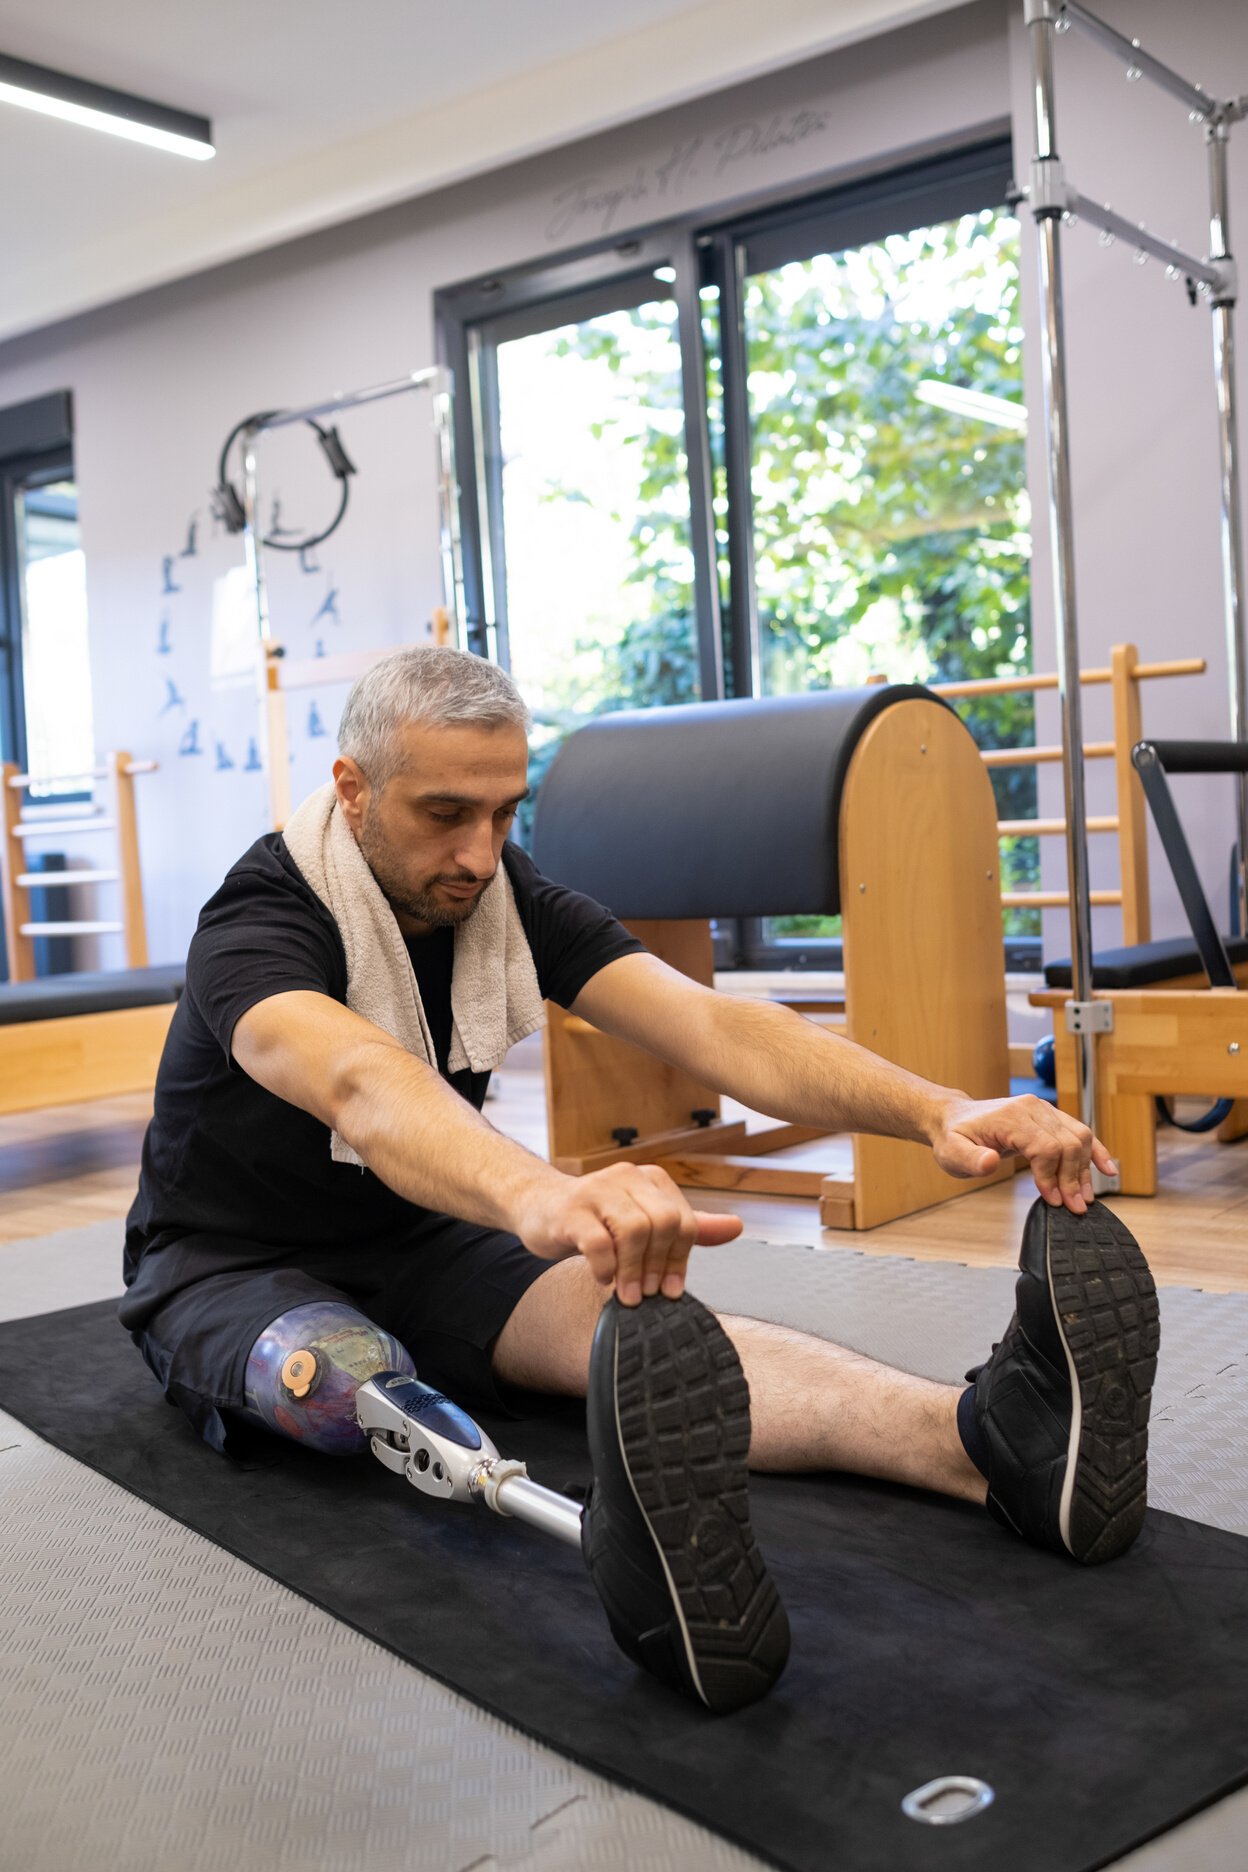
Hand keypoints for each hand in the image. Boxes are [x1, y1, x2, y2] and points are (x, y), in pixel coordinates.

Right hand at [513, 1163, 742, 1303]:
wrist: (539, 1206)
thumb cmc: (597, 1218)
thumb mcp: (645, 1220)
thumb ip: (688, 1227)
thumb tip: (736, 1227)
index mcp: (650, 1180)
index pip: (683, 1221)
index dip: (680, 1260)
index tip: (670, 1290)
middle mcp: (627, 1177)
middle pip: (664, 1223)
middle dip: (659, 1265)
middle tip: (648, 1295)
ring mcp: (597, 1190)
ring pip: (634, 1230)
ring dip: (633, 1271)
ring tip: (627, 1294)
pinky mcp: (570, 1210)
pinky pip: (597, 1242)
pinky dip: (605, 1268)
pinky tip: (602, 1278)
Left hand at [930, 1094, 1116, 1214]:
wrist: (955, 1118)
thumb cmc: (954, 1137)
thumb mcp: (952, 1153)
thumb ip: (970, 1160)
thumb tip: (990, 1162)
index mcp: (1013, 1116)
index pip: (1047, 1147)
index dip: (1052, 1177)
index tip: (1051, 1201)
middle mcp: (1034, 1108)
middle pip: (1068, 1143)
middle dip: (1073, 1179)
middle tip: (1074, 1208)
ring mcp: (1045, 1111)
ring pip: (1079, 1139)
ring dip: (1085, 1171)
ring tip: (1085, 1199)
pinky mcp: (1051, 1118)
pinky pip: (1081, 1132)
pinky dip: (1096, 1151)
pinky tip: (1109, 1170)